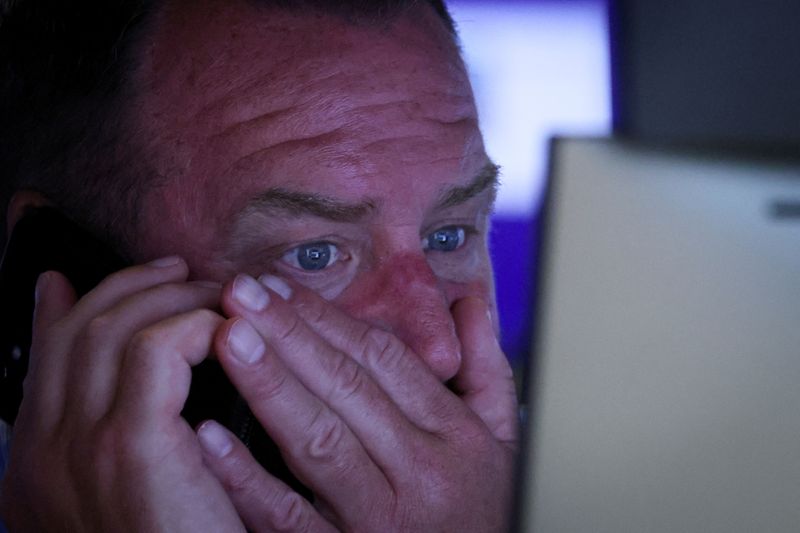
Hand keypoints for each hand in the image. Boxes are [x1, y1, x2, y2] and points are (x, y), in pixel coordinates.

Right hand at [0, 258, 244, 531]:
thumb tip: (145, 376)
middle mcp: (47, 450)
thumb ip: (132, 430)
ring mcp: (81, 446)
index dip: (65, 308)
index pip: (46, 356)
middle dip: (129, 287)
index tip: (88, 278)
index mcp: (43, 461)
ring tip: (213, 294)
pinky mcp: (131, 446)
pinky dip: (191, 325)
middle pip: (78, 330)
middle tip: (176, 270)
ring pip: (113, 328)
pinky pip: (156, 350)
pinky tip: (225, 331)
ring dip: (169, 299)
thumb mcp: (138, 490)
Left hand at [196, 274, 518, 531]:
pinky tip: (209, 437)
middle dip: (290, 334)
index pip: (384, 360)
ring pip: (319, 440)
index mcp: (456, 434)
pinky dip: (247, 477)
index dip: (328, 318)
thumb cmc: (488, 511)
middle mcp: (420, 470)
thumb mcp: (504, 438)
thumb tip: (470, 300)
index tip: (281, 288)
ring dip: (269, 383)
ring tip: (228, 337)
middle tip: (241, 293)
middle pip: (347, 387)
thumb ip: (488, 368)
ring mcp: (380, 517)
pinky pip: (289, 517)